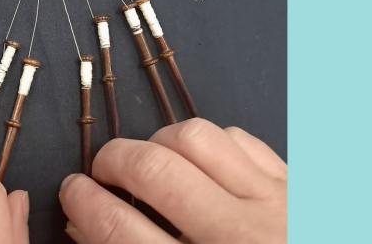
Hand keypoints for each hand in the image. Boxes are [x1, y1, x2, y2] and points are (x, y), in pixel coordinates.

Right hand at [59, 118, 286, 243]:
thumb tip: (82, 221)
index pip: (122, 229)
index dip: (84, 203)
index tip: (72, 191)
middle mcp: (239, 236)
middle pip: (154, 171)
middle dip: (112, 161)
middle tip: (101, 172)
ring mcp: (275, 203)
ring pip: (197, 138)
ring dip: (158, 142)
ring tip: (149, 161)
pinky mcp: (299, 184)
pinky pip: (241, 138)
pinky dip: (208, 144)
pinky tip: (200, 164)